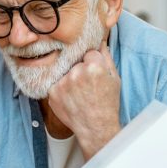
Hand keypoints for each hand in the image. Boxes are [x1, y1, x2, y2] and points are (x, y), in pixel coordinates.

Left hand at [48, 40, 120, 158]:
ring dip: (70, 79)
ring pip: (65, 72)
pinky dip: (62, 89)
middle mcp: (76, 72)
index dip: (93, 63)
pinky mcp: (52, 92)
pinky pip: (56, 83)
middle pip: (76, 62)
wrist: (96, 128)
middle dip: (80, 70)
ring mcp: (62, 83)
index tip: (95, 74)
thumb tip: (100, 39)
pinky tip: (72, 99)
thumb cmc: (108, 104)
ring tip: (80, 94)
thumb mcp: (114, 78)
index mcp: (94, 66)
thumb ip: (106, 56)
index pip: (89, 52)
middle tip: (87, 86)